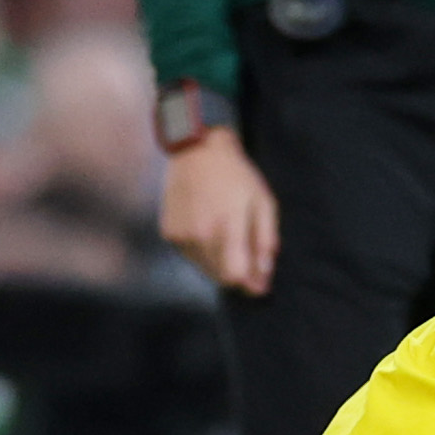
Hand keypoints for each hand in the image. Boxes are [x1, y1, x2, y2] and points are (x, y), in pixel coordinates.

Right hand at [160, 127, 278, 295]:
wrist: (196, 151)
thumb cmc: (236, 176)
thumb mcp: (263, 203)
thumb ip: (265, 242)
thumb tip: (263, 277)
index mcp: (226, 226)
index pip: (234, 276)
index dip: (249, 283)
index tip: (259, 283)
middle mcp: (199, 234)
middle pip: (219, 276)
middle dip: (236, 273)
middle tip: (247, 254)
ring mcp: (181, 235)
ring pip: (204, 268)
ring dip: (219, 261)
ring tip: (226, 231)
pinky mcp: (169, 233)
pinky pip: (190, 255)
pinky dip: (202, 250)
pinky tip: (209, 226)